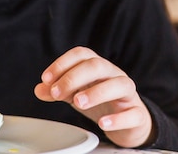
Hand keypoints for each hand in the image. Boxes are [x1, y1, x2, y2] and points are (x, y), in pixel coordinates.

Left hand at [34, 47, 154, 147]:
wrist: (127, 123)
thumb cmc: (99, 102)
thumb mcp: (74, 94)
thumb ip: (57, 91)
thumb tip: (39, 90)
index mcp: (97, 66)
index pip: (81, 54)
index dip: (62, 63)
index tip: (46, 79)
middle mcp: (113, 74)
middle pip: (97, 65)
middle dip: (74, 77)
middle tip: (57, 93)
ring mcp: (128, 93)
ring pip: (119, 84)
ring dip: (96, 92)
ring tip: (78, 104)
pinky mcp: (138, 113)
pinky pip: (133, 113)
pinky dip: (118, 118)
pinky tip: (103, 123)